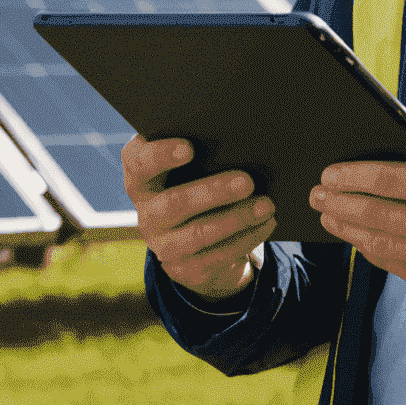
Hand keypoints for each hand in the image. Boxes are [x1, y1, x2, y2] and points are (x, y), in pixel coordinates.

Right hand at [121, 134, 275, 299]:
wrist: (193, 236)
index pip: (139, 164)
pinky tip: (266, 223)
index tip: (189, 148)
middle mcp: (146, 214)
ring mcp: (163, 245)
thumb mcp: (188, 165)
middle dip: (213, 191)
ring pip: (199, 233)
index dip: (161, 156)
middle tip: (247, 181)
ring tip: (266, 205)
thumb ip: (200, 148)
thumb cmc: (194, 180)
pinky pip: (217, 256)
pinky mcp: (185, 269)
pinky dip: (246, 238)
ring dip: (236, 219)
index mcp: (141, 179)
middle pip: (175, 203)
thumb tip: (236, 135)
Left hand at [308, 110, 405, 309]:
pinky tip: (361, 240)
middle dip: (340, 204)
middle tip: (317, 194)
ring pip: (382, 245)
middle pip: (377, 215)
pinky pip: (399, 268)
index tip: (330, 172)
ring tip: (329, 218)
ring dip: (349, 231)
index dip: (354, 176)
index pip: (392, 180)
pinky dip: (374, 252)